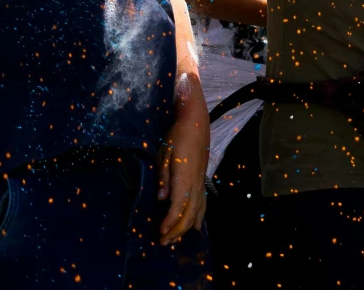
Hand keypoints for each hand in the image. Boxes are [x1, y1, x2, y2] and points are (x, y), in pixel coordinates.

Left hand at [158, 94, 207, 243]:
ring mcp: (201, 181)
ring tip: (175, 238)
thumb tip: (162, 199)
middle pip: (190, 213)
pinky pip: (203, 203)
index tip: (160, 232)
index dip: (170, 222)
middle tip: (163, 242)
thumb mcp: (165, 153)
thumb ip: (164, 177)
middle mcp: (196, 183)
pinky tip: (196, 226)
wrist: (196, 122)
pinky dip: (199, 216)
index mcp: (185, 177)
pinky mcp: (202, 179)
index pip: (179, 206)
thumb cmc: (177, 135)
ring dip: (186, 227)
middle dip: (177, 230)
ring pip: (198, 210)